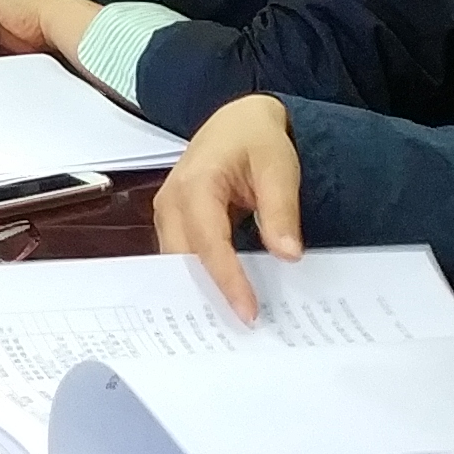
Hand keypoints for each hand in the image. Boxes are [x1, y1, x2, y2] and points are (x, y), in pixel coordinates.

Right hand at [149, 95, 302, 319]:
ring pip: (176, 261)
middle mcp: (171, 200)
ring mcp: (166, 211)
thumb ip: (280, 210)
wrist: (238, 122)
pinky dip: (199, 277)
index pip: (209, 243)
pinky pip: (181, 255)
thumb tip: (287, 255)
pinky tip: (220, 298)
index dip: (227, 280)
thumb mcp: (279, 168)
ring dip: (200, 289)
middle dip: (207, 294)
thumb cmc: (258, 140)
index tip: (248, 312)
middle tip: (237, 331)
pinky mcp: (173, 220)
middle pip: (183, 259)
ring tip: (228, 322)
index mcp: (196, 184)